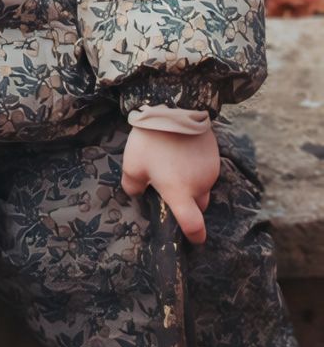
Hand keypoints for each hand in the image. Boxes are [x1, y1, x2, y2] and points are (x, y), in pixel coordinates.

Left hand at [122, 123, 218, 242]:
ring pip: (202, 188)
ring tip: (173, 164)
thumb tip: (137, 194)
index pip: (193, 224)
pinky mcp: (214, 158)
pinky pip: (205, 172)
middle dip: (187, 202)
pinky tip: (182, 154)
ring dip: (191, 184)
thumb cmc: (152, 140)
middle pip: (197, 205)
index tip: (194, 239)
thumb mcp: (132, 164)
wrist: (175, 107)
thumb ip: (133, 186)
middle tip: (168, 186)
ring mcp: (209, 172)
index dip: (194, 235)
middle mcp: (199, 186)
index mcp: (179, 192)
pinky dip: (196, 169)